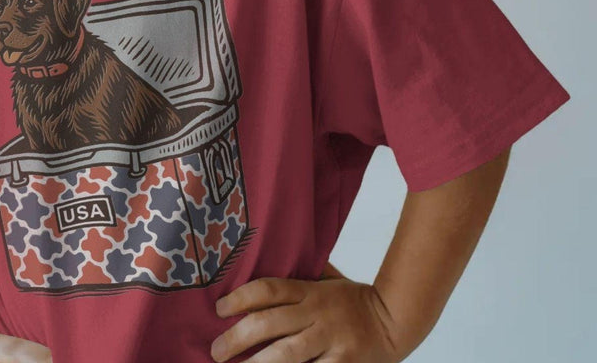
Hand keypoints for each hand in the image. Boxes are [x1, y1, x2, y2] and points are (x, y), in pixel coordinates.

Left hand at [210, 266, 402, 362]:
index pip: (269, 289)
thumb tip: (268, 258)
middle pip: (270, 324)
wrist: (395, 321)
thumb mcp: (327, 279)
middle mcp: (317, 315)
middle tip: (216, 351)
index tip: (219, 309)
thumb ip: (301, 274)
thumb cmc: (353, 299)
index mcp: (310, 292)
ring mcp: (330, 342)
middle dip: (238, 338)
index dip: (241, 298)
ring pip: (287, 354)